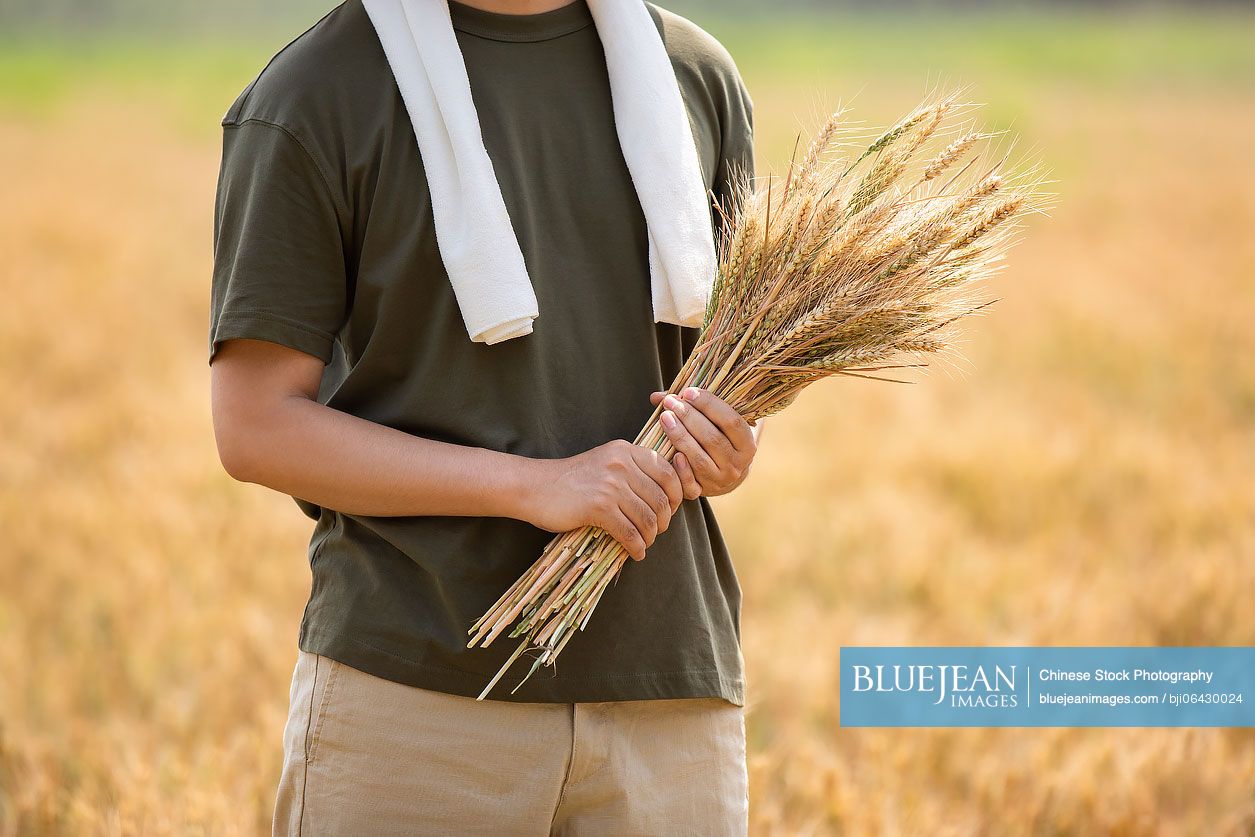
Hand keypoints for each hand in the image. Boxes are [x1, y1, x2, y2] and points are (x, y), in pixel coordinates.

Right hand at [523, 440, 682, 560]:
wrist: (534, 487)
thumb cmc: (571, 481)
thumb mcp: (605, 463)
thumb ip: (632, 471)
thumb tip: (666, 498)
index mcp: (625, 450)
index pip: (667, 472)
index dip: (676, 495)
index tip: (670, 510)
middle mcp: (621, 463)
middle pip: (661, 498)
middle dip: (663, 520)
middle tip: (657, 531)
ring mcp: (610, 484)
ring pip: (648, 518)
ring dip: (650, 537)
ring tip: (645, 543)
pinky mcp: (599, 506)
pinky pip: (630, 532)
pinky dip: (637, 547)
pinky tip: (635, 553)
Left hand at [649, 387, 757, 497]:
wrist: (724, 474)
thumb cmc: (720, 439)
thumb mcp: (718, 423)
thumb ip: (695, 406)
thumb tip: (657, 396)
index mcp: (747, 445)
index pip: (731, 421)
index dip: (710, 405)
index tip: (689, 392)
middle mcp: (737, 465)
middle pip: (712, 439)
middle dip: (689, 417)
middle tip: (671, 402)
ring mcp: (720, 480)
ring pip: (698, 459)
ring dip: (680, 436)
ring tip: (665, 417)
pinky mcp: (703, 491)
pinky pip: (689, 484)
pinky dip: (680, 469)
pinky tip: (672, 452)